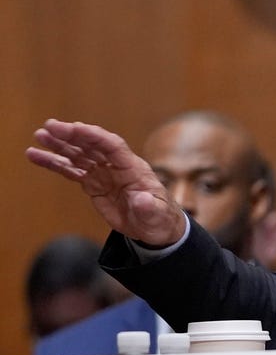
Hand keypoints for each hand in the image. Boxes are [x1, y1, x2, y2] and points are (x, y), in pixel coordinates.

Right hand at [26, 119, 186, 245]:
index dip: (94, 136)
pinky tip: (36, 156)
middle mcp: (117, 166)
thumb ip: (149, 207)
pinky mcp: (94, 184)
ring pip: (79, 155)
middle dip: (72, 135)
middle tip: (49, 126)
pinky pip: (71, 170)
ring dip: (59, 145)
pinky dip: (54, 163)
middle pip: (93, 145)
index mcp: (134, 168)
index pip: (112, 146)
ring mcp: (104, 174)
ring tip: (39, 137)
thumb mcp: (157, 216)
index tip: (74, 128)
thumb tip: (142, 200)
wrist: (155, 228)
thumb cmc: (160, 219)